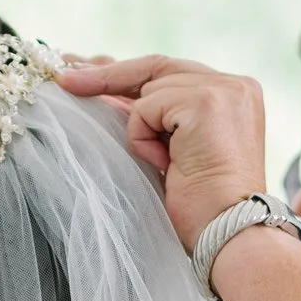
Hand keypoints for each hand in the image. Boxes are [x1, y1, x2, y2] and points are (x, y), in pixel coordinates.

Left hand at [57, 55, 266, 249]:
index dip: (126, 73)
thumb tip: (106, 98)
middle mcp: (235, 85)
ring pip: (148, 91)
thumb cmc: (204, 207)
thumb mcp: (175, 151)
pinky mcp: (205, 101)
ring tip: (171, 165)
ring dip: (144, 133)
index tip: (87, 71)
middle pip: (156, 67)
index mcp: (235, 95)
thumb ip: (154, 120)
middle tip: (64, 77)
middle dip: (106, 75)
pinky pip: (146, 109)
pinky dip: (145, 139)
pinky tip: (170, 164)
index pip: (170, 73)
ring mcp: (223, 90)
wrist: (230, 233)